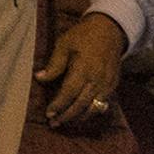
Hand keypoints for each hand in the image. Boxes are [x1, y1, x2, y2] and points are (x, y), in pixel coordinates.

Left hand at [37, 10, 127, 129]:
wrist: (110, 30)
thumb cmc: (83, 35)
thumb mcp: (64, 44)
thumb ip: (54, 64)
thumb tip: (39, 78)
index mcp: (83, 68)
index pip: (69, 93)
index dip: (58, 105)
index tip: (48, 114)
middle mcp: (97, 80)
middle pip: (81, 105)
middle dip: (66, 116)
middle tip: (54, 124)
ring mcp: (107, 84)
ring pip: (93, 108)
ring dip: (78, 117)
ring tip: (65, 122)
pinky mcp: (113, 85)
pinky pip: (103, 104)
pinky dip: (91, 112)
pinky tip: (81, 115)